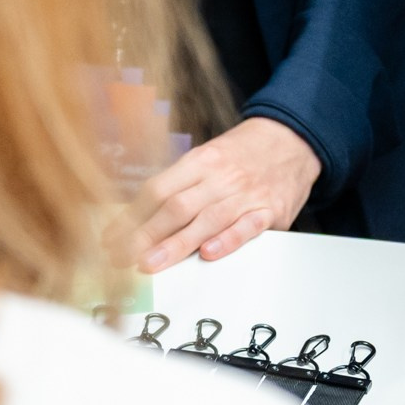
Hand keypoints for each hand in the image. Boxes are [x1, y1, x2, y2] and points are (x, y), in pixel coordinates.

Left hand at [111, 117, 321, 272]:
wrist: (293, 140)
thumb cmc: (245, 153)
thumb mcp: (208, 156)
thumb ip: (179, 183)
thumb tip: (139, 216)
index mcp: (200, 160)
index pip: (158, 189)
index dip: (131, 216)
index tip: (111, 238)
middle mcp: (221, 176)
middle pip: (176, 206)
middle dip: (144, 235)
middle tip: (121, 258)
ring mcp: (246, 193)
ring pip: (206, 219)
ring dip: (176, 244)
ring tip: (151, 264)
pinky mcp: (270, 210)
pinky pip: (247, 226)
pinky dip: (227, 240)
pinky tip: (209, 254)